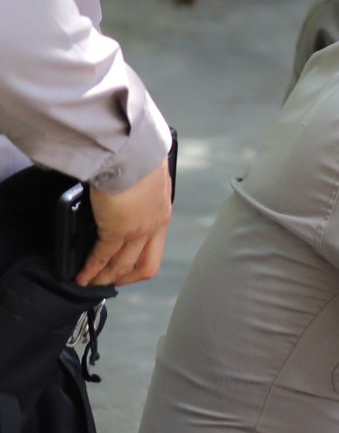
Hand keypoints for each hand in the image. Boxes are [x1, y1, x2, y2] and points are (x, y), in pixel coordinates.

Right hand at [80, 159, 171, 286]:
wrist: (132, 150)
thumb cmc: (139, 155)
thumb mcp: (148, 176)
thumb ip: (140, 189)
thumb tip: (126, 188)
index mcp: (162, 211)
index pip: (155, 246)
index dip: (140, 261)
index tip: (126, 267)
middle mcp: (154, 225)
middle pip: (145, 265)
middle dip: (126, 277)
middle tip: (109, 280)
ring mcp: (137, 230)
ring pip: (123, 265)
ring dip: (105, 277)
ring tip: (91, 282)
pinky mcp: (117, 230)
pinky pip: (102, 257)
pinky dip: (90, 270)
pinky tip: (82, 276)